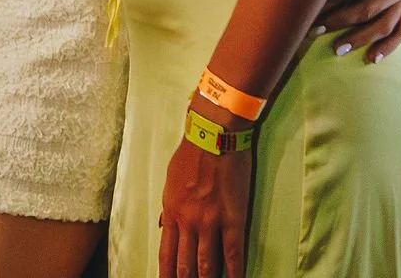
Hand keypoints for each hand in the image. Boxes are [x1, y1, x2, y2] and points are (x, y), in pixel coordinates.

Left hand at [158, 106, 254, 277]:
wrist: (213, 137)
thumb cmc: (190, 155)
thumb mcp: (170, 181)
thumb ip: (169, 208)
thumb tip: (165, 227)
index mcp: (172, 211)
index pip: (167, 253)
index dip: (167, 274)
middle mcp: (188, 221)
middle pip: (186, 264)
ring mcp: (210, 222)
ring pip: (208, 264)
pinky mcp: (233, 219)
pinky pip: (234, 252)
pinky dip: (234, 272)